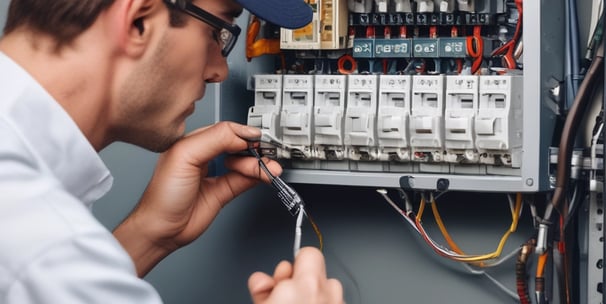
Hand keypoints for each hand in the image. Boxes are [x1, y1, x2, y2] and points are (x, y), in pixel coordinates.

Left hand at [114, 122, 281, 275]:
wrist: (161, 229)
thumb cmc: (163, 194)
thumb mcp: (185, 155)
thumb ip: (214, 139)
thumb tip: (241, 136)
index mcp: (193, 142)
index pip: (225, 130)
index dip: (243, 133)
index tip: (256, 139)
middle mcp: (205, 156)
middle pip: (237, 145)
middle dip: (255, 148)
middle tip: (267, 153)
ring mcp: (215, 174)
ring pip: (244, 163)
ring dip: (260, 164)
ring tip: (270, 168)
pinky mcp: (222, 192)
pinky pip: (245, 180)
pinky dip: (258, 177)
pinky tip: (265, 176)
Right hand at [248, 247, 343, 303]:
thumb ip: (261, 286)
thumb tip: (261, 280)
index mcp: (305, 285)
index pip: (309, 252)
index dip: (295, 262)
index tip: (285, 276)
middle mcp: (328, 293)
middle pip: (318, 272)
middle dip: (303, 281)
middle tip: (286, 297)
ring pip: (330, 289)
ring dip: (316, 295)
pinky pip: (336, 302)